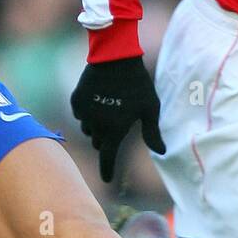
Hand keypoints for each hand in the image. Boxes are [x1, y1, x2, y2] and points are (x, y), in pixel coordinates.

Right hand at [70, 56, 165, 182]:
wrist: (115, 58)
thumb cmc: (137, 84)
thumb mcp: (150, 108)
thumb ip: (152, 132)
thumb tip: (162, 152)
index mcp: (114, 130)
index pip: (108, 158)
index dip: (108, 170)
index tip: (107, 180)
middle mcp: (96, 125)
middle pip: (98, 143)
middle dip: (106, 140)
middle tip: (116, 125)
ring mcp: (84, 113)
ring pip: (88, 129)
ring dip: (96, 126)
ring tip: (109, 110)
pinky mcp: (76, 101)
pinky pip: (80, 114)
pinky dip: (87, 112)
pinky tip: (98, 99)